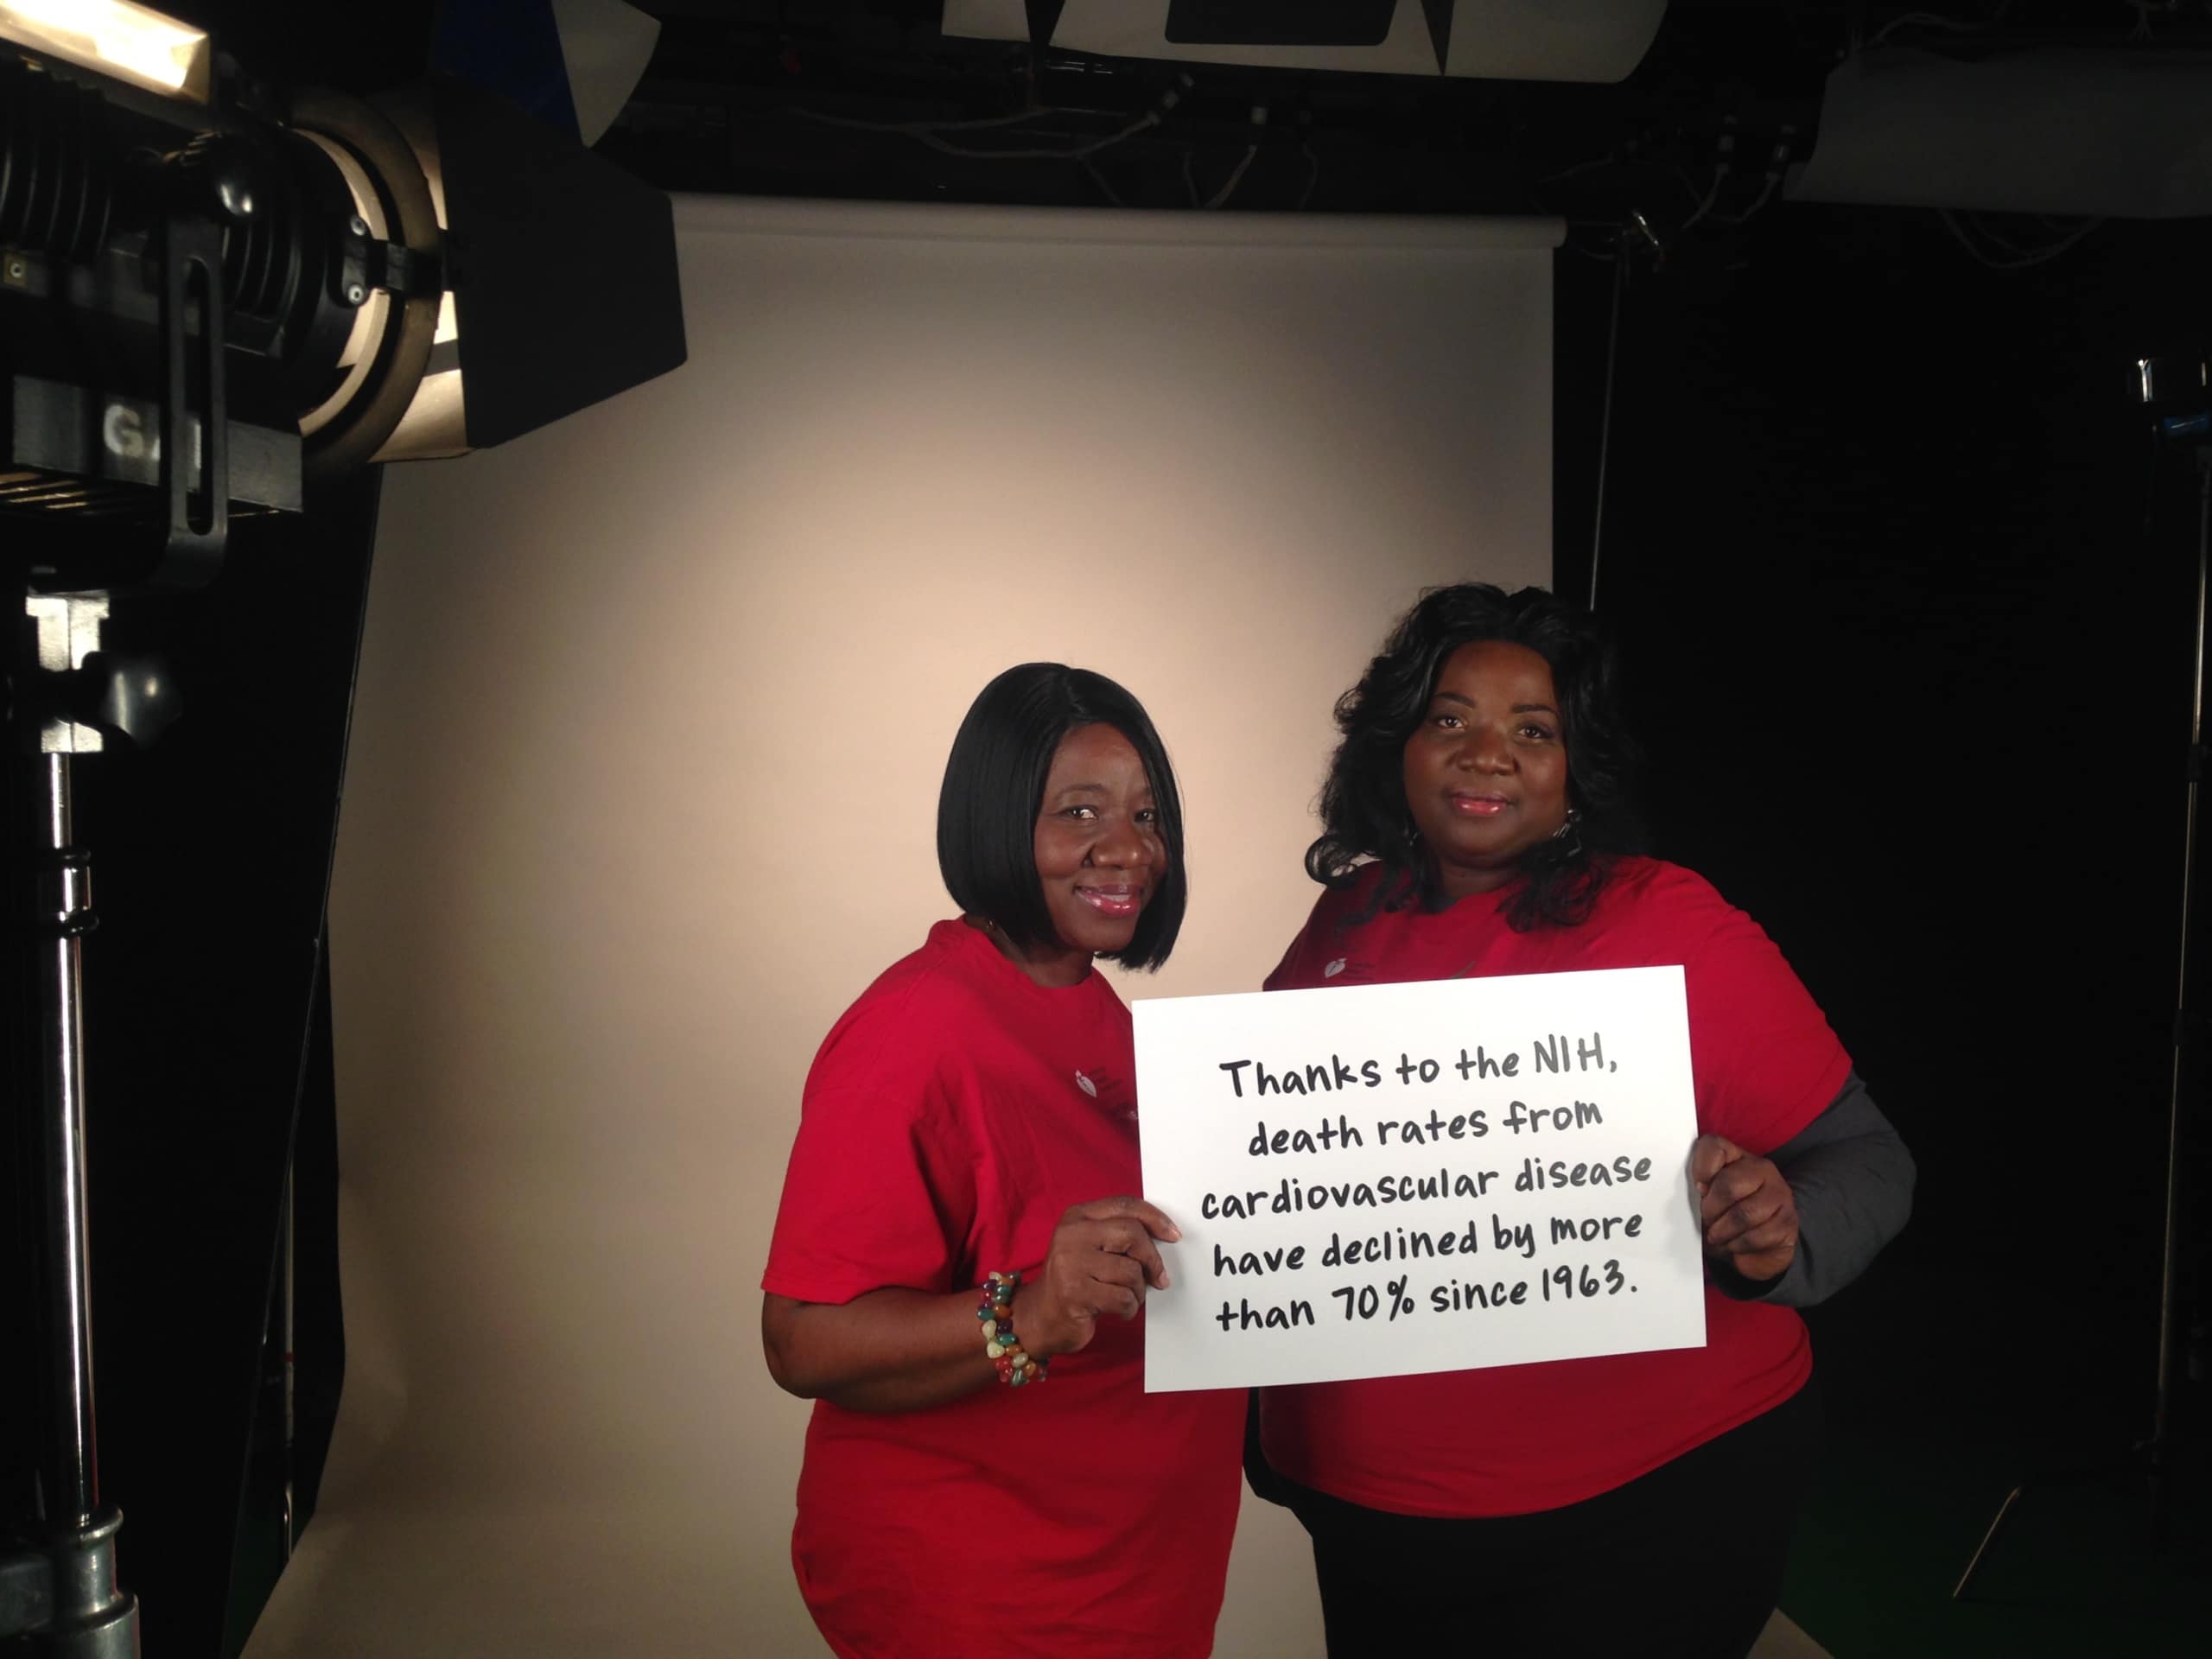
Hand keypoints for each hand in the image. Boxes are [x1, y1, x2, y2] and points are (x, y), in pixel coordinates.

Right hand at [1014, 1197, 1179, 1358]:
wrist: (1039, 1317)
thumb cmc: (1074, 1280)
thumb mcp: (1091, 1247)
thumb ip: (1118, 1235)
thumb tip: (1165, 1238)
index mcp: (1077, 1216)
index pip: (1125, 1205)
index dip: (1155, 1218)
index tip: (1174, 1235)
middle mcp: (1071, 1234)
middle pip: (1132, 1234)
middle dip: (1152, 1259)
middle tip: (1158, 1278)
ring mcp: (1071, 1264)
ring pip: (1131, 1270)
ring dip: (1138, 1290)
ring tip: (1128, 1297)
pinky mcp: (1075, 1294)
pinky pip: (1123, 1298)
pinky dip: (1129, 1308)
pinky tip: (1119, 1311)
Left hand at [1691, 1135, 1797, 1282]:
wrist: (1763, 1247)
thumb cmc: (1728, 1216)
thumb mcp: (1711, 1198)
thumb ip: (1703, 1188)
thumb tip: (1702, 1189)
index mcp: (1738, 1156)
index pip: (1714, 1147)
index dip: (1701, 1168)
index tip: (1698, 1188)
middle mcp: (1762, 1169)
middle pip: (1728, 1185)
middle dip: (1711, 1210)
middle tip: (1707, 1220)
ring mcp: (1779, 1194)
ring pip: (1743, 1214)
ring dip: (1723, 1232)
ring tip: (1717, 1236)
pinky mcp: (1788, 1222)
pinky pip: (1755, 1237)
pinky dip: (1737, 1246)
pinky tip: (1733, 1245)